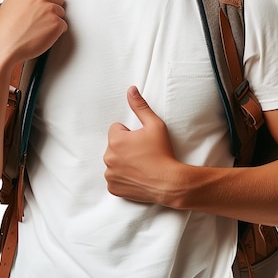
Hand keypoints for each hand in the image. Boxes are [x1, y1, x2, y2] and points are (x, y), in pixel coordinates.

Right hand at [0, 0, 72, 64]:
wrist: (3, 46)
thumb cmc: (5, 27)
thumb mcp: (13, 3)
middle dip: (51, 8)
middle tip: (36, 20)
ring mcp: (51, 10)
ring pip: (60, 14)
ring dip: (51, 22)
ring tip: (35, 29)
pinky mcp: (57, 24)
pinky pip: (62, 26)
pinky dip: (54, 33)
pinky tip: (40, 36)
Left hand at [104, 86, 179, 204]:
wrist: (169, 182)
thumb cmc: (163, 152)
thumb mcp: (155, 125)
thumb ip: (140, 106)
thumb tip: (131, 90)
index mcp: (116, 140)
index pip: (116, 129)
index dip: (130, 134)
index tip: (142, 141)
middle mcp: (108, 157)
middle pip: (114, 146)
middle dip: (125, 148)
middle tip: (143, 154)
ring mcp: (110, 174)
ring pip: (114, 162)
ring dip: (123, 162)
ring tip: (141, 166)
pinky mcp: (113, 188)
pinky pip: (114, 178)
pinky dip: (123, 178)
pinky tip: (137, 177)